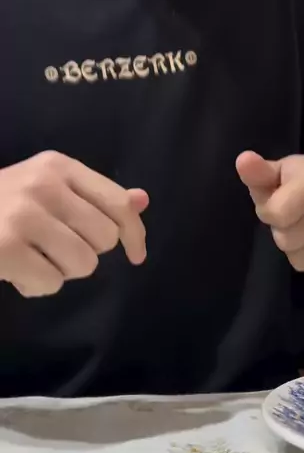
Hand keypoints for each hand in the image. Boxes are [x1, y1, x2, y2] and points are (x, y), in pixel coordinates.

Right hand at [0, 151, 148, 297]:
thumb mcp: (47, 186)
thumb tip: (141, 201)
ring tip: (36, 257)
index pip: (117, 202)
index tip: (137, 255)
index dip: (134, 233)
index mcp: (59, 166)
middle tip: (56, 246)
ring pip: (83, 265)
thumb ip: (94, 196)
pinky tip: (19, 271)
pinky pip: (52, 283)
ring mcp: (24, 216)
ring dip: (62, 271)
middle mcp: (44, 185)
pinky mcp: (7, 248)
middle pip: (104, 239)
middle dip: (86, 252)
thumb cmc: (3, 203)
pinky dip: (38, 286)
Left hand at [236, 151, 303, 280]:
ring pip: (303, 261)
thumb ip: (258, 172)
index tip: (276, 204)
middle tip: (293, 219)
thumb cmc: (302, 184)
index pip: (278, 213)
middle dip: (283, 232)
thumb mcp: (278, 172)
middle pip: (288, 240)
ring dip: (297, 250)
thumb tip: (243, 161)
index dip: (269, 212)